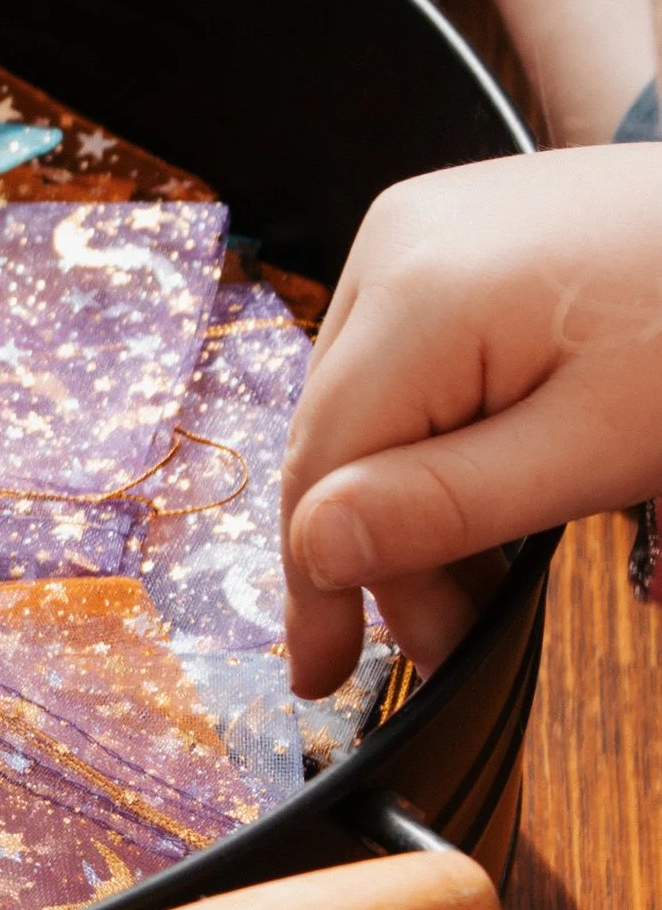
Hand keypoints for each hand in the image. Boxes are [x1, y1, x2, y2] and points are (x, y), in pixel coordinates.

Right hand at [280, 145, 661, 692]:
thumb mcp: (595, 446)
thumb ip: (449, 501)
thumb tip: (315, 549)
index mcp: (419, 295)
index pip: (324, 462)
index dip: (319, 581)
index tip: (322, 675)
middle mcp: (392, 247)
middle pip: (338, 433)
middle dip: (379, 551)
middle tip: (444, 643)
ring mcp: (414, 233)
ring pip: (366, 401)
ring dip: (404, 497)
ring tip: (475, 576)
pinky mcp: (444, 237)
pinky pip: (401, 358)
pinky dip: (427, 433)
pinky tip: (479, 483)